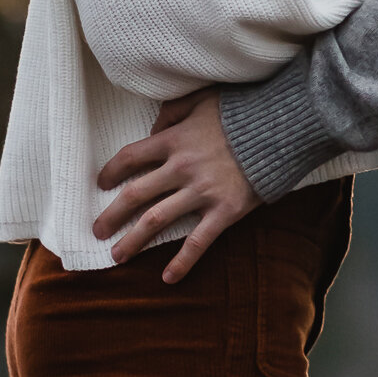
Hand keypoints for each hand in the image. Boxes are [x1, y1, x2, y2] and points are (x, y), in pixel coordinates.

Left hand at [93, 92, 258, 280]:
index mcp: (173, 140)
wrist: (281, 128)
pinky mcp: (224, 211)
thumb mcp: (202, 98)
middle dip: (111, 216)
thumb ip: (173, 111)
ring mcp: (201, 192)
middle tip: (97, 231)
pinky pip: (198, 241)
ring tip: (117, 256)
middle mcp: (180, 168)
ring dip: (133, 241)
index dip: (111, 172)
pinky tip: (168, 278)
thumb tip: (154, 127)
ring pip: (156, 221)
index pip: (129, 158)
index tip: (101, 184)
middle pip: (134, 195)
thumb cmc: (241, 111)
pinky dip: (182, 262)